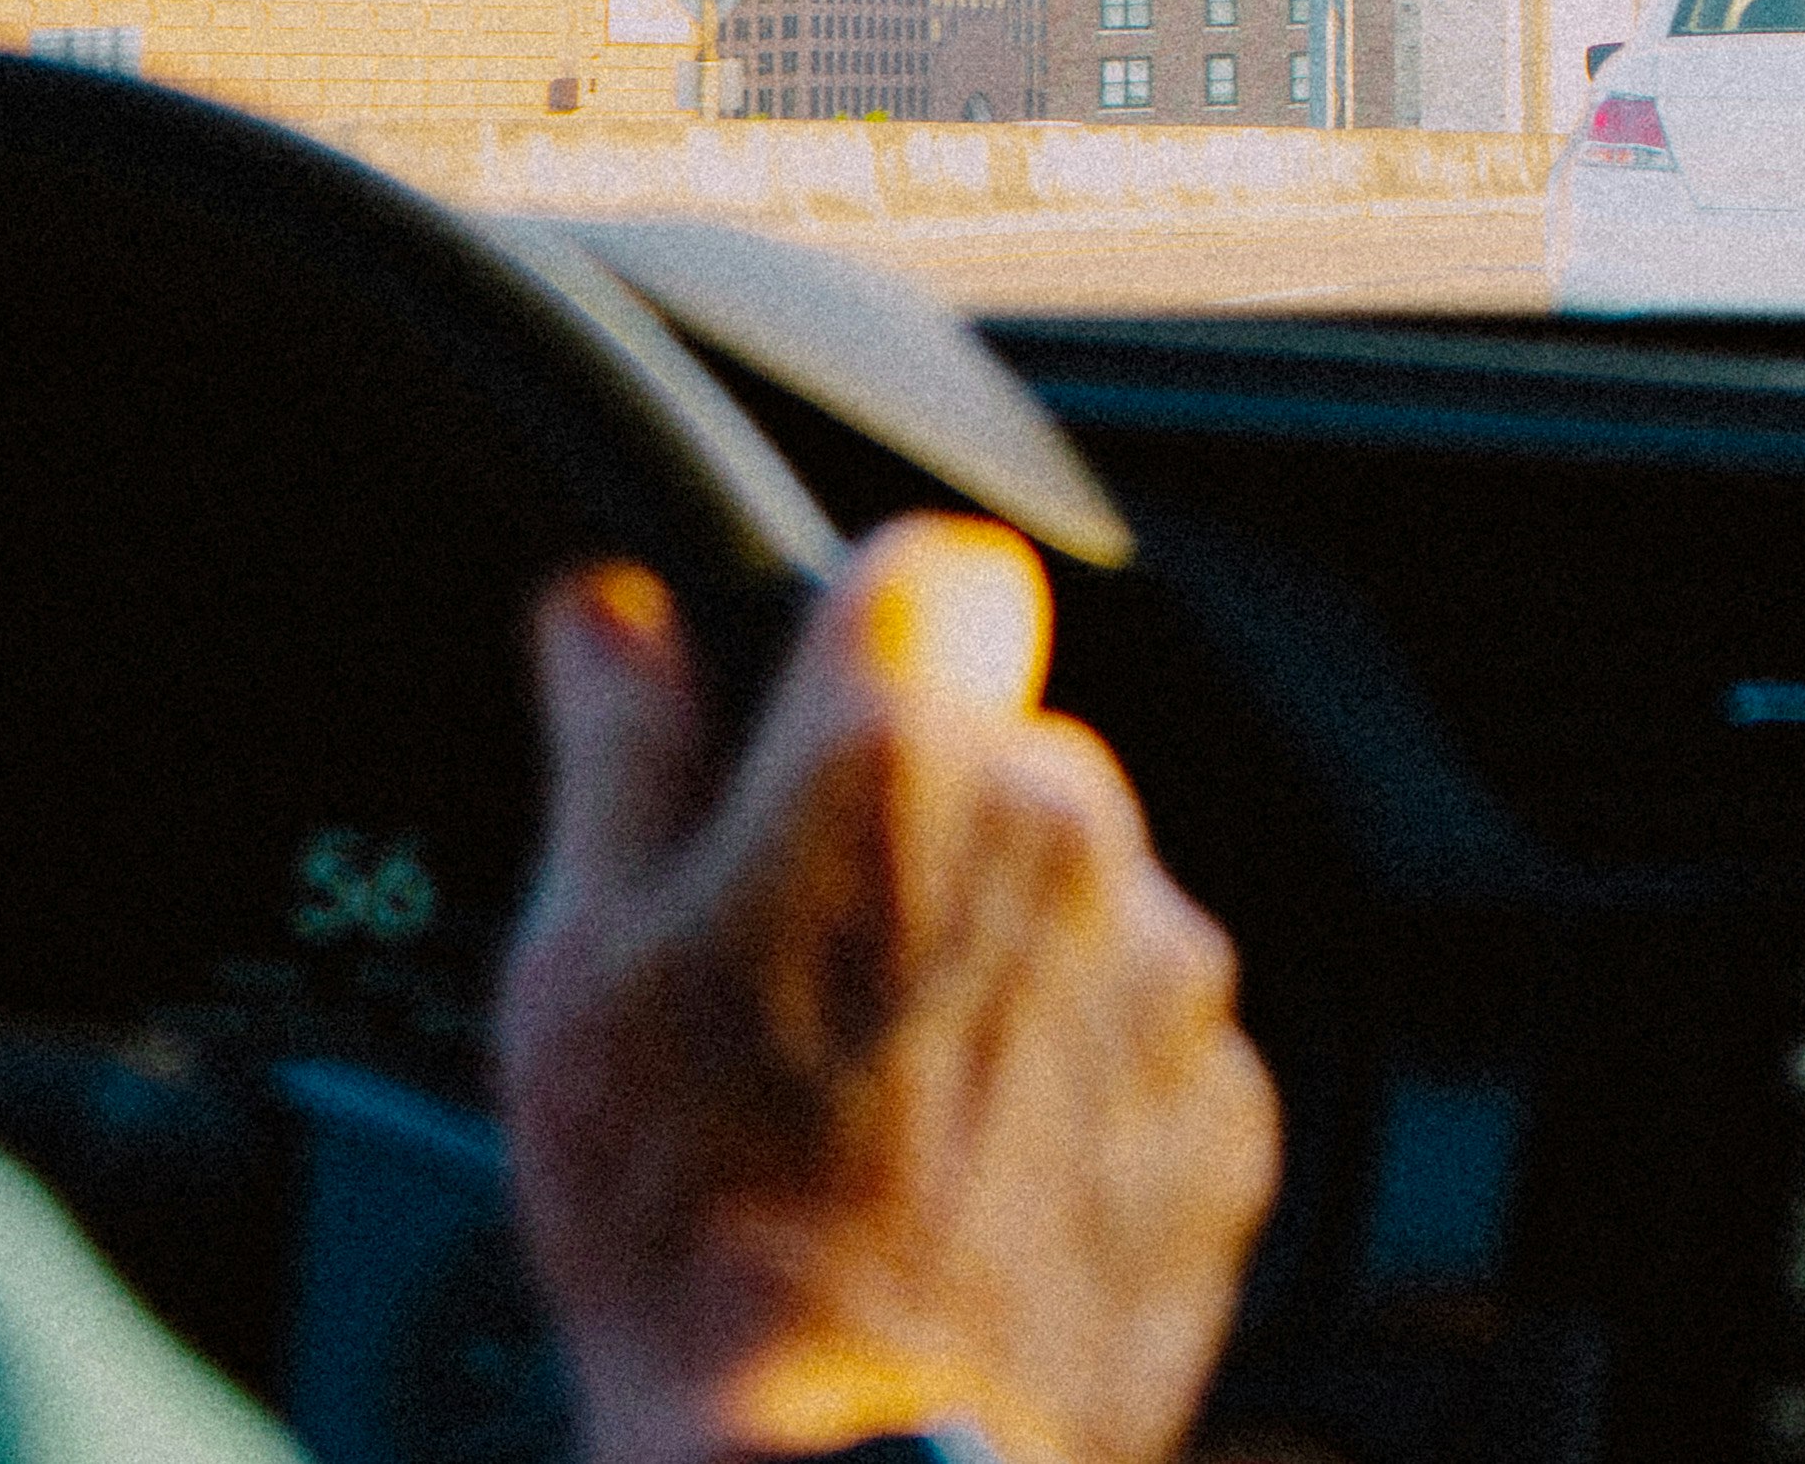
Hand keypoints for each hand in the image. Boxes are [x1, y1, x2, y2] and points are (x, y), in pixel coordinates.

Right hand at [502, 518, 1282, 1463]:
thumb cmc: (691, 1238)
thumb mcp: (577, 970)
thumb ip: (614, 752)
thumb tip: (604, 614)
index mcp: (896, 766)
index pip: (939, 567)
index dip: (871, 629)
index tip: (821, 705)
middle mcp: (1065, 834)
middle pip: (1009, 754)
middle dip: (924, 829)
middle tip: (805, 974)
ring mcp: (1168, 971)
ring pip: (1090, 900)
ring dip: (1006, 960)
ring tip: (875, 1109)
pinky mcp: (1227, 1107)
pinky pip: (1151, 1040)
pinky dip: (1075, 1086)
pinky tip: (962, 1182)